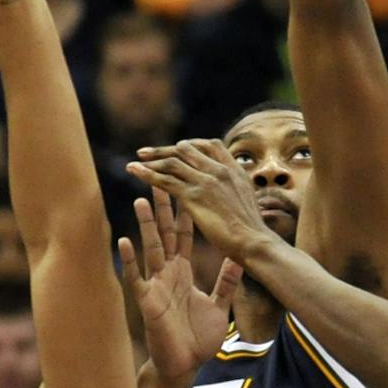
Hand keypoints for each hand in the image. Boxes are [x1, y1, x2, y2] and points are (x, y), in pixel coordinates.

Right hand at [119, 187, 241, 381]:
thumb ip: (227, 281)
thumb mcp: (219, 304)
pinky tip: (123, 241)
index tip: (184, 186)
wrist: (185, 366)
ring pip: (150, 249)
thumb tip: (239, 259)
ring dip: (145, 226)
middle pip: (165, 234)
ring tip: (140, 200)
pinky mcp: (146, 301)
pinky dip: (130, 260)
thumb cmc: (198, 338)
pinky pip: (136, 277)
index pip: (184, 235)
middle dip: (162, 208)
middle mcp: (168, 273)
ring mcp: (155, 285)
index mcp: (184, 272)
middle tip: (158, 179)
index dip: (184, 212)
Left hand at [132, 138, 270, 262]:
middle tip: (146, 152)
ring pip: (173, 162)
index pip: (210, 145)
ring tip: (135, 160)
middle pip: (187, 149)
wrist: (254, 242)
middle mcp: (220, 170)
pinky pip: (165, 179)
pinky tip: (133, 172)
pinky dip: (146, 173)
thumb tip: (232, 187)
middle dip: (165, 149)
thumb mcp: (249, 200)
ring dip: (152, 159)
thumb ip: (237, 188)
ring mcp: (206, 181)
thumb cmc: (253, 230)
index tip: (177, 148)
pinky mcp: (193, 196)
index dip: (191, 145)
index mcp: (235, 170)